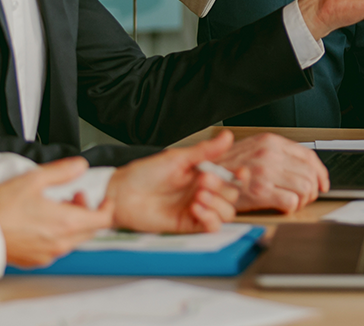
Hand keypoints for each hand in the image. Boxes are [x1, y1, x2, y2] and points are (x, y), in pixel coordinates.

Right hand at [0, 157, 112, 267]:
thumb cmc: (1, 208)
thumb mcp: (34, 180)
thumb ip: (62, 171)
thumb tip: (80, 166)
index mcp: (66, 224)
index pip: (103, 220)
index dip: (107, 207)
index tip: (104, 198)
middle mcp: (60, 243)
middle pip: (90, 229)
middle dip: (88, 211)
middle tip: (74, 196)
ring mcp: (47, 254)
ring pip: (74, 239)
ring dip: (73, 222)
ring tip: (56, 206)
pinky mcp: (35, 260)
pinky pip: (57, 248)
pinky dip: (59, 234)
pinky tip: (44, 221)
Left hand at [105, 130, 239, 233]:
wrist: (122, 194)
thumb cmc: (144, 173)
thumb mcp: (177, 159)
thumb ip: (205, 151)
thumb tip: (227, 136)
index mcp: (202, 173)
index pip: (231, 177)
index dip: (240, 177)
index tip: (240, 173)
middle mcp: (202, 192)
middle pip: (231, 196)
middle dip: (222, 188)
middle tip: (203, 181)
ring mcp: (196, 209)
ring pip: (226, 213)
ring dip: (217, 204)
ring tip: (198, 196)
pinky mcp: (187, 225)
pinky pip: (211, 227)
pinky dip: (210, 218)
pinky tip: (196, 209)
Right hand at [216, 132, 328, 212]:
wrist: (202, 178)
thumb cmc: (226, 167)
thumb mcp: (253, 150)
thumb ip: (277, 154)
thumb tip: (302, 167)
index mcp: (270, 142)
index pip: (308, 156)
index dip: (320, 172)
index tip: (322, 183)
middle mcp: (270, 154)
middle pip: (310, 173)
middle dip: (312, 189)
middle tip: (305, 197)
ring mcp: (266, 172)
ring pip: (305, 188)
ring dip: (302, 199)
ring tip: (293, 202)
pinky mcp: (260, 191)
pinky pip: (291, 202)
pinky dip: (292, 207)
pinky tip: (283, 207)